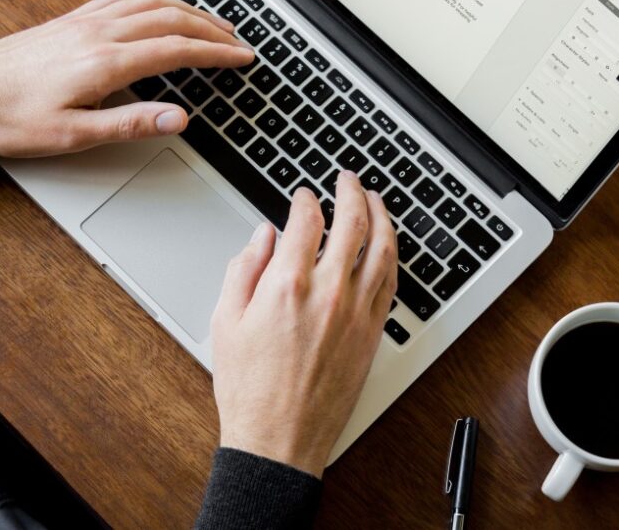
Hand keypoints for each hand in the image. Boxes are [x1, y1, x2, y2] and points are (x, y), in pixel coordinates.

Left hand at [0, 0, 254, 156]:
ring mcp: (84, 21)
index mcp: (104, 62)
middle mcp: (98, 32)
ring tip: (213, 24)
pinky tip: (159, 7)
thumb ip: (130, 124)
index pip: (177, 49)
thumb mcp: (72, 136)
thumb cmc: (11, 118)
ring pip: (150, 3)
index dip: (216, 53)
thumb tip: (179, 118)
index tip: (242, 58)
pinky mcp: (71, 19)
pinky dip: (154, 0)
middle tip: (239, 42)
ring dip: (187, 10)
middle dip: (211, 29)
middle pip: (170, 19)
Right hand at [211, 171, 398, 476]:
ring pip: (382, 249)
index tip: (303, 195)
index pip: (307, 220)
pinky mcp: (372, 334)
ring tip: (376, 200)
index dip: (306, 199)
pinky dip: (392, 255)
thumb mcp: (226, 321)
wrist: (279, 438)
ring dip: (382, 216)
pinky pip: (391, 283)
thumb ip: (245, 269)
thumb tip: (263, 236)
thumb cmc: (249, 387)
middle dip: (351, 192)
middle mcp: (328, 293)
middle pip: (353, 224)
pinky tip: (388, 246)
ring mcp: (356, 313)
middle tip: (347, 179)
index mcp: (287, 285)